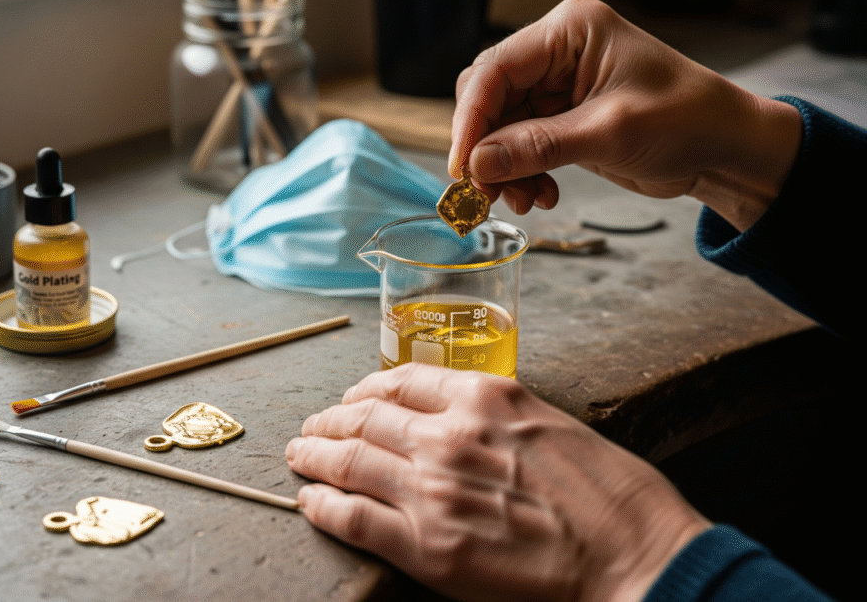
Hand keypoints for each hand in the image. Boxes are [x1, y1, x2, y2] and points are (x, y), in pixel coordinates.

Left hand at [286, 363, 709, 601]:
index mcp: (485, 397)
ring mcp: (433, 488)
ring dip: (314, 456)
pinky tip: (310, 501)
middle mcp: (450, 434)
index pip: (400, 380)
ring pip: (348, 459)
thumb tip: (458, 418)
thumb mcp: (551, 422)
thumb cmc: (610, 494)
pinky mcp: (427, 546)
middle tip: (311, 427)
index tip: (351, 397)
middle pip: (364, 416)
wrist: (634, 555)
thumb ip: (495, 415)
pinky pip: (353, 516)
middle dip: (329, 420)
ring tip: (299, 456)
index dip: (363, 388)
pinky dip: (323, 505)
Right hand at [448, 0, 802, 230]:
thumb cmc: (688, 120)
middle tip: (484, 193)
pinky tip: (540, 195)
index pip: (495, 70)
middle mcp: (557, 51)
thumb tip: (477, 163)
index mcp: (570, 30)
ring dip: (502, 168)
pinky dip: (521, 173)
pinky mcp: (561, 117)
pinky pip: (520, 145)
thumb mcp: (611, 132)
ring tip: (522, 201)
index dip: (470, 120)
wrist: (727, 148)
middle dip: (484, 148)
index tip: (461, 168)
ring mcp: (557, 85)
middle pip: (488, 98)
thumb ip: (539, 145)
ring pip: (499, 127)